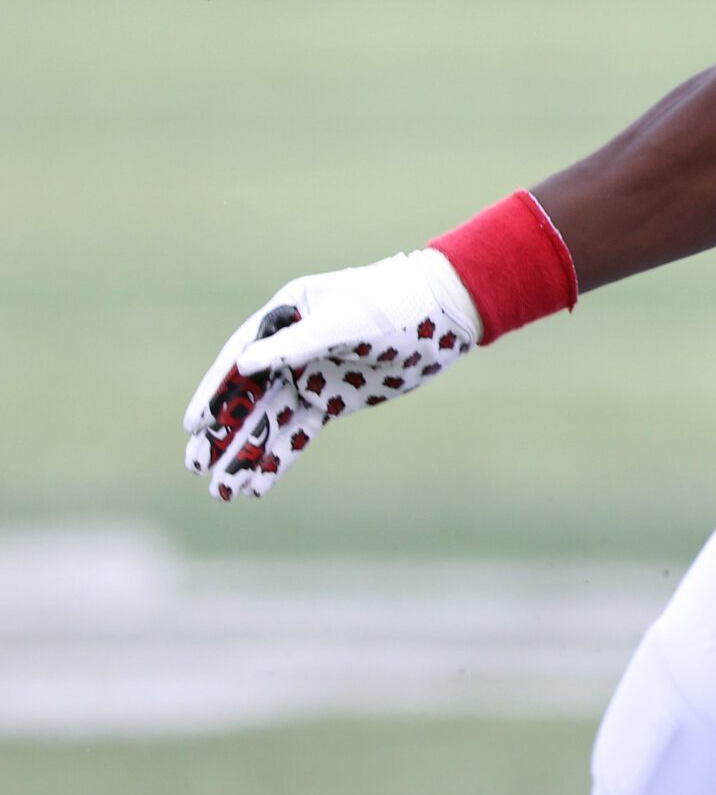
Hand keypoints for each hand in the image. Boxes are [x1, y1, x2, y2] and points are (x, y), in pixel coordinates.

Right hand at [181, 251, 481, 500]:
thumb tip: (242, 366)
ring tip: (221, 491)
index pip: (239, 360)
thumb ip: (297, 344)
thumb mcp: (346, 322)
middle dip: (222, 433)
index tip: (193, 426)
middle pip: (247, 396)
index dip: (214, 394)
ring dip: (245, 454)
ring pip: (269, 421)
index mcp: (285, 315)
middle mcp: (290, 347)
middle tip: (194, 466)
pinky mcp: (333, 400)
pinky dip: (278, 458)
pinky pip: (298, 432)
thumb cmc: (394, 303)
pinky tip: (257, 486)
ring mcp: (311, 375)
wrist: (443, 312)